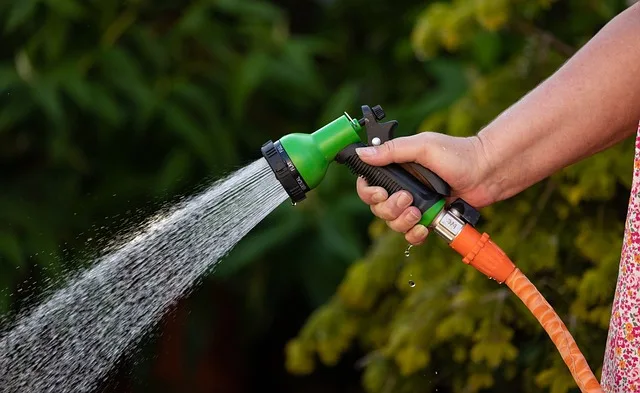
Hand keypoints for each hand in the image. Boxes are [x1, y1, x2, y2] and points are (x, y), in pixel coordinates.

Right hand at [355, 132, 495, 244]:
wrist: (487, 173)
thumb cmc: (458, 154)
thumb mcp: (422, 146)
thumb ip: (392, 151)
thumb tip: (362, 153)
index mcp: (396, 168)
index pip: (368, 183)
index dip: (368, 192)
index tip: (379, 192)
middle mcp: (402, 187)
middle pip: (378, 207)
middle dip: (389, 208)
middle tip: (407, 199)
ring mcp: (415, 204)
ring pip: (392, 223)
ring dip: (401, 222)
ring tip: (418, 213)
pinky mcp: (428, 219)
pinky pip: (411, 235)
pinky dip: (414, 235)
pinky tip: (423, 228)